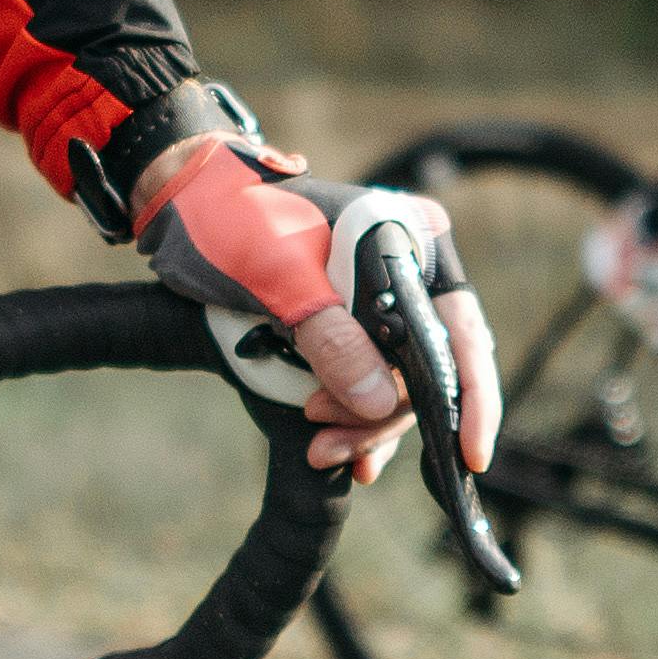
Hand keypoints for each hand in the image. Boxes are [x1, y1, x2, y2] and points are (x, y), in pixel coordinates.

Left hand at [130, 131, 509, 479]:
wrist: (184, 201)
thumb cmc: (234, 219)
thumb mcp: (281, 278)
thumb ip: (332, 339)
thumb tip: (381, 405)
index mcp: (412, 243)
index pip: (462, 329)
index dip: (472, 396)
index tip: (472, 454)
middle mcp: (408, 274)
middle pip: (430, 369)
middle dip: (387, 417)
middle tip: (331, 445)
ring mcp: (381, 304)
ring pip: (397, 385)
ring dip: (365, 426)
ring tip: (321, 449)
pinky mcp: (351, 327)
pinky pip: (373, 386)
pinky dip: (361, 423)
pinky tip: (348, 457)